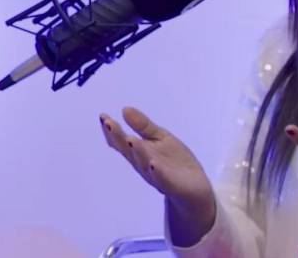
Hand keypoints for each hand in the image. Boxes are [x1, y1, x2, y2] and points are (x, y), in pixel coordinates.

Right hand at [100, 107, 215, 242]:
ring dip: (137, 152)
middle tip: (109, 123)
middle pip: (128, 151)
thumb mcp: (160, 138)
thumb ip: (143, 126)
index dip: (112, 130)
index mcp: (139, 153)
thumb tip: (124, 109)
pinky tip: (153, 163)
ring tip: (130, 138)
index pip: (122, 141)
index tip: (103, 116)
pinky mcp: (172, 186)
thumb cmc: (175, 162)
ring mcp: (156, 176)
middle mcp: (143, 165)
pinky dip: (158, 172)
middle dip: (118, 138)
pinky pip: (163, 180)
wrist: (195, 189)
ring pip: (144, 164)